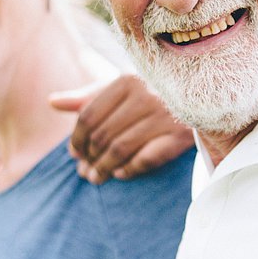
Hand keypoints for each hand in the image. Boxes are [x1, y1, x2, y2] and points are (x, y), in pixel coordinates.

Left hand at [51, 75, 195, 184]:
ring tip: (96, 178)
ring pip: (120, 149)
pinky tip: (120, 174)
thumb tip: (52, 102)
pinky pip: (146, 159)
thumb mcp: (124, 88)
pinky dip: (129, 169)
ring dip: (104, 169)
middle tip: (84, 171)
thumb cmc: (156, 92)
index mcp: (127, 80)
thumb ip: (89, 96)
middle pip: (102, 135)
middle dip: (89, 158)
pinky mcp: (180, 135)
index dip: (76, 139)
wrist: (205, 97)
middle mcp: (146, 95)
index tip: (74, 153)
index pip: (88, 116)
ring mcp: (164, 115)